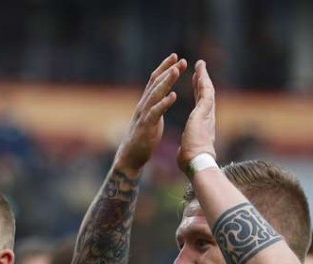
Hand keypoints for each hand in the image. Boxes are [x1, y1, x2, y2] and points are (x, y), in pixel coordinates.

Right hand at [114, 53, 187, 172]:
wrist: (130, 157)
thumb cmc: (142, 138)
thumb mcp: (152, 118)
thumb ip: (158, 105)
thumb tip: (166, 95)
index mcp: (146, 103)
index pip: (155, 81)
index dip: (165, 68)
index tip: (177, 58)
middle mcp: (144, 105)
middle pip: (155, 83)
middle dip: (168, 70)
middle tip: (181, 59)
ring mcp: (144, 115)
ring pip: (155, 94)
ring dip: (166, 82)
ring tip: (177, 71)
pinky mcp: (146, 126)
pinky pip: (156, 112)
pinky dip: (164, 103)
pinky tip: (174, 96)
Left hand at [177, 60, 217, 173]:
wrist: (196, 162)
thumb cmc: (191, 160)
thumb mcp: (189, 147)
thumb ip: (190, 143)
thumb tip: (186, 149)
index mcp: (202, 124)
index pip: (200, 103)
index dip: (198, 91)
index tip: (195, 81)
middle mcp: (207, 117)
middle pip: (206, 94)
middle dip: (202, 80)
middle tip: (200, 68)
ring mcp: (207, 114)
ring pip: (207, 90)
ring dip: (204, 77)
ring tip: (200, 65)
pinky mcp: (204, 113)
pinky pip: (205, 93)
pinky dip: (202, 82)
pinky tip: (200, 72)